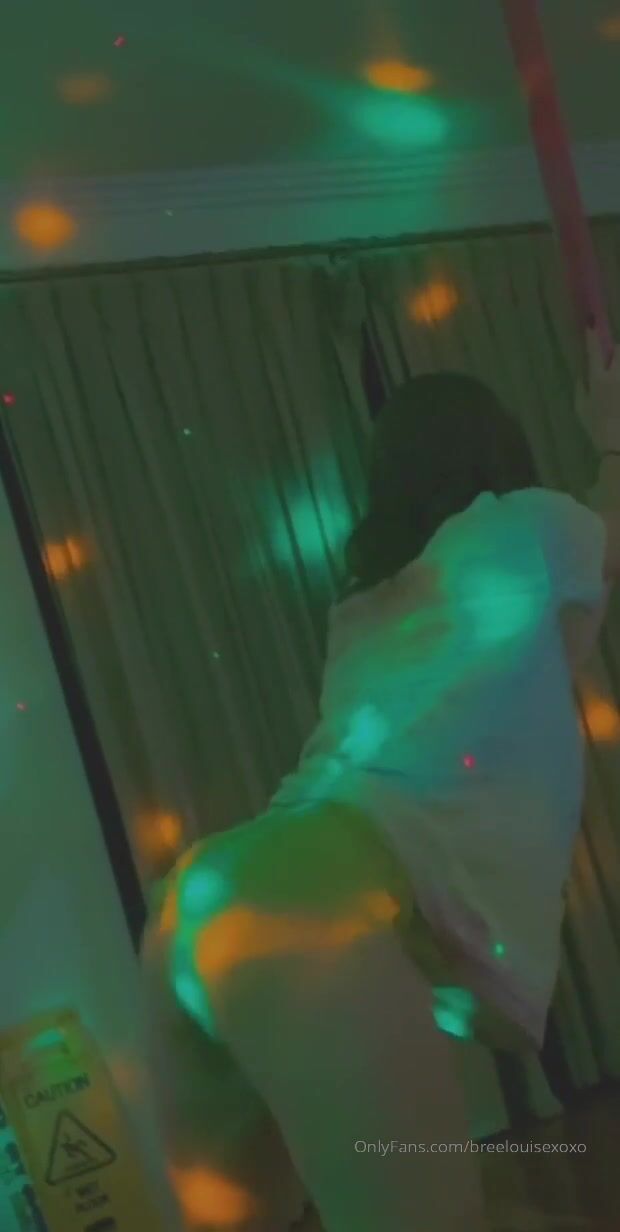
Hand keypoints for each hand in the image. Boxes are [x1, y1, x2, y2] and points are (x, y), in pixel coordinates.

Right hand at [576, 328, 619, 454]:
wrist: (618, 444)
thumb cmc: (597, 428)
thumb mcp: (581, 410)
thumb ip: (581, 389)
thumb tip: (582, 376)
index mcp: (599, 379)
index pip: (594, 350)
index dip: (592, 335)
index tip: (592, 324)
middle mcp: (617, 375)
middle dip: (617, 352)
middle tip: (614, 360)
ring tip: (615, 379)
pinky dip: (619, 382)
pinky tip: (617, 394)